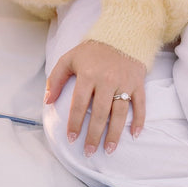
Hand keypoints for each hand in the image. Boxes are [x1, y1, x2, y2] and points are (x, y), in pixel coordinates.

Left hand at [44, 39, 145, 156]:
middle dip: (94, 135)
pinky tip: (134, 135)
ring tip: (108, 150)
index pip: (80, 105)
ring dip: (114, 134)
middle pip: (100, 114)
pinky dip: (139, 120)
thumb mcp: (69, 59)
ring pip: (119, 113)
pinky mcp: (138, 84)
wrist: (121, 34)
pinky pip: (140, 105)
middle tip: (89, 152)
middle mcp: (107, 80)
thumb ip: (56, 79)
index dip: (75, 123)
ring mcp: (124, 83)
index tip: (72, 138)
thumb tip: (48, 101)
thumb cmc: (91, 51)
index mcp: (88, 75)